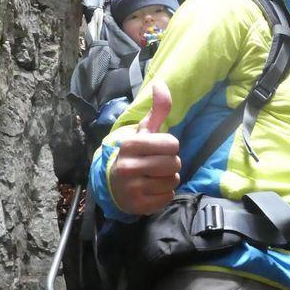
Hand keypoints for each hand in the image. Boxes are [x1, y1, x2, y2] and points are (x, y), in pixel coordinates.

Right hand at [108, 80, 180, 214]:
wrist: (114, 184)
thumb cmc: (136, 154)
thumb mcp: (144, 132)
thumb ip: (157, 110)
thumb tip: (161, 83)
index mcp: (130, 145)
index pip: (172, 144)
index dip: (170, 146)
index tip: (159, 148)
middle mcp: (128, 166)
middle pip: (175, 163)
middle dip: (171, 163)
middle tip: (157, 164)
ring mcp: (132, 188)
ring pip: (173, 180)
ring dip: (169, 179)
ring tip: (154, 176)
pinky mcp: (139, 205)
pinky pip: (168, 196)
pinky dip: (165, 193)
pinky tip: (152, 189)